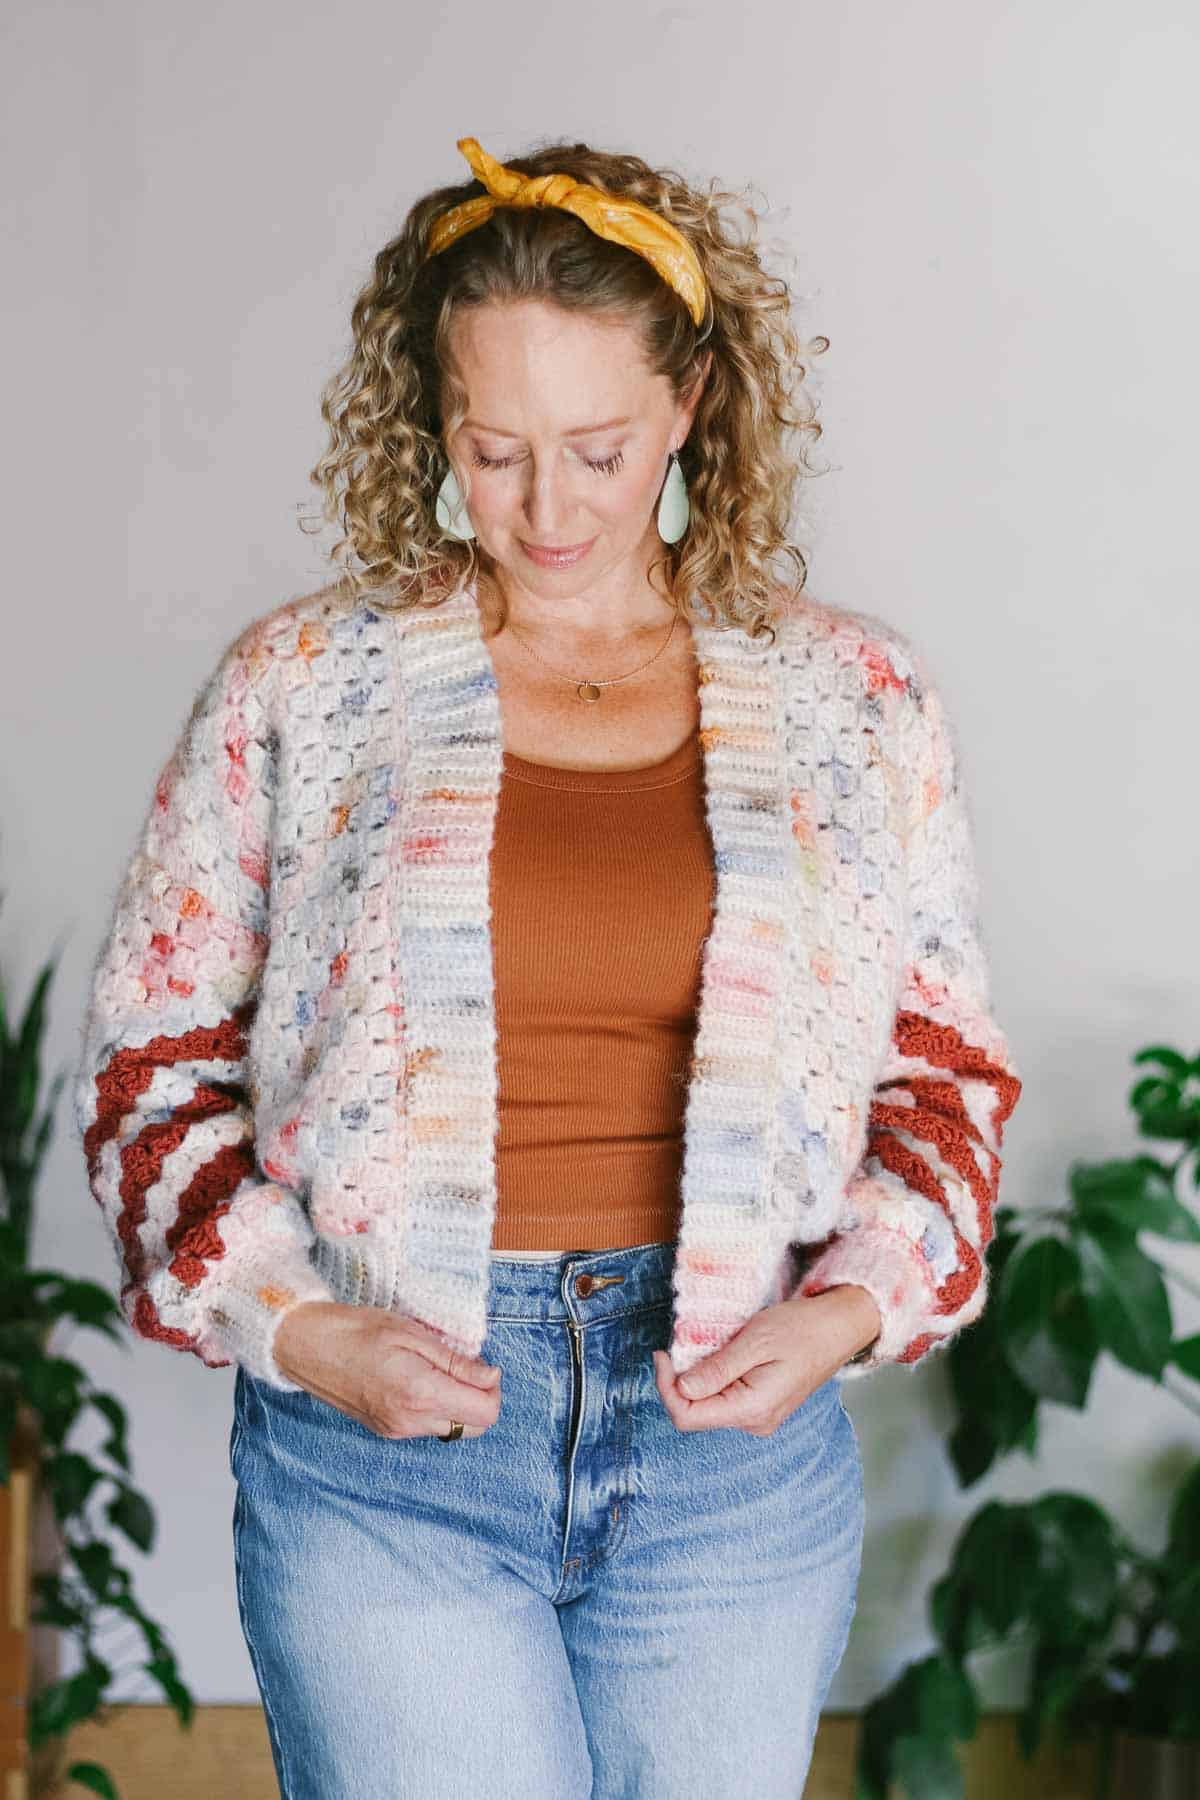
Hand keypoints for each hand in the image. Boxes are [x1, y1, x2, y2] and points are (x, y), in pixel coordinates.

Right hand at [273, 1301, 503, 1439]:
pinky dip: (435, 1408)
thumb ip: (454, 1361)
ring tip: (437, 1370)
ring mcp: (396, 1431)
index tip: (482, 1364)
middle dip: (480, 1400)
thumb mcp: (412, 1333)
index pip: (484, 1413)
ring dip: (457, 1404)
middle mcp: (411, 1421)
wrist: (307, 1346)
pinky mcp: (386, 1431)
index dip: (492, 1388)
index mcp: (420, 1394)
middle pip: (473, 1428)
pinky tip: (419, 1381)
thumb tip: (491, 1377)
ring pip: (451, 1429)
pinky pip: (427, 1427)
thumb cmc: (356, 1330)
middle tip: (466, 1367)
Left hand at [652, 1284, 881, 1435]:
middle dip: (680, 1380)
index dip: (666, 1386)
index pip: (687, 1416)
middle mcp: (754, 1422)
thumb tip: (682, 1387)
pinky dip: (713, 1377)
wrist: (839, 1328)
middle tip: (679, 1345)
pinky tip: (719, 1354)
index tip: (663, 1353)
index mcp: (752, 1409)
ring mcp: (759, 1417)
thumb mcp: (755, 1341)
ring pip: (708, 1405)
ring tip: (704, 1345)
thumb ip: (717, 1369)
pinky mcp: (761, 1406)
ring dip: (697, 1377)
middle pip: (695, 1412)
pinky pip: (724, 1398)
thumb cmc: (802, 1329)